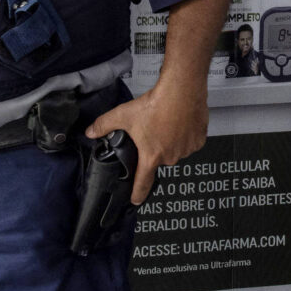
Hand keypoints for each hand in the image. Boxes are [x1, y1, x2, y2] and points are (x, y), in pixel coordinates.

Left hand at [85, 85, 207, 204]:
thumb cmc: (157, 103)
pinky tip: (180, 123)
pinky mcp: (198, 140)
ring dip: (171, 142)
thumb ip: (104, 125)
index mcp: (151, 156)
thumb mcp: (124, 114)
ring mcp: (186, 149)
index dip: (138, 194)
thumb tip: (91, 132)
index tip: (135, 200)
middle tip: (153, 132)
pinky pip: (190, 143)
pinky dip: (185, 135)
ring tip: (167, 124)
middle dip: (155, 149)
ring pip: (176, 151)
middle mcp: (170, 156)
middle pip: (159, 159)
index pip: (143, 183)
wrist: (182, 90)